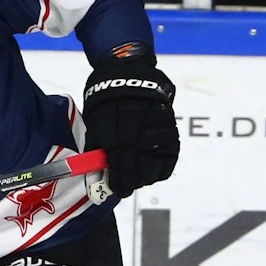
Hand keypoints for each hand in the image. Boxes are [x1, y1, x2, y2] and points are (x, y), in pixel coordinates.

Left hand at [81, 51, 177, 198]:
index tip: (116, 189)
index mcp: (115, 135)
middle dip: (130, 183)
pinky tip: (151, 170)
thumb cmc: (107, 101)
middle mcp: (137, 136)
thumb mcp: (94, 125)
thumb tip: (98, 177)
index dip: (117, 183)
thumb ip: (97, 152)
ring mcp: (155, 134)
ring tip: (137, 178)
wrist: (129, 75)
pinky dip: (160, 169)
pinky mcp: (170, 132)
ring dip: (144, 178)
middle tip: (125, 188)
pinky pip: (169, 159)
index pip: (118, 169)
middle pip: (137, 172)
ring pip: (153, 169)